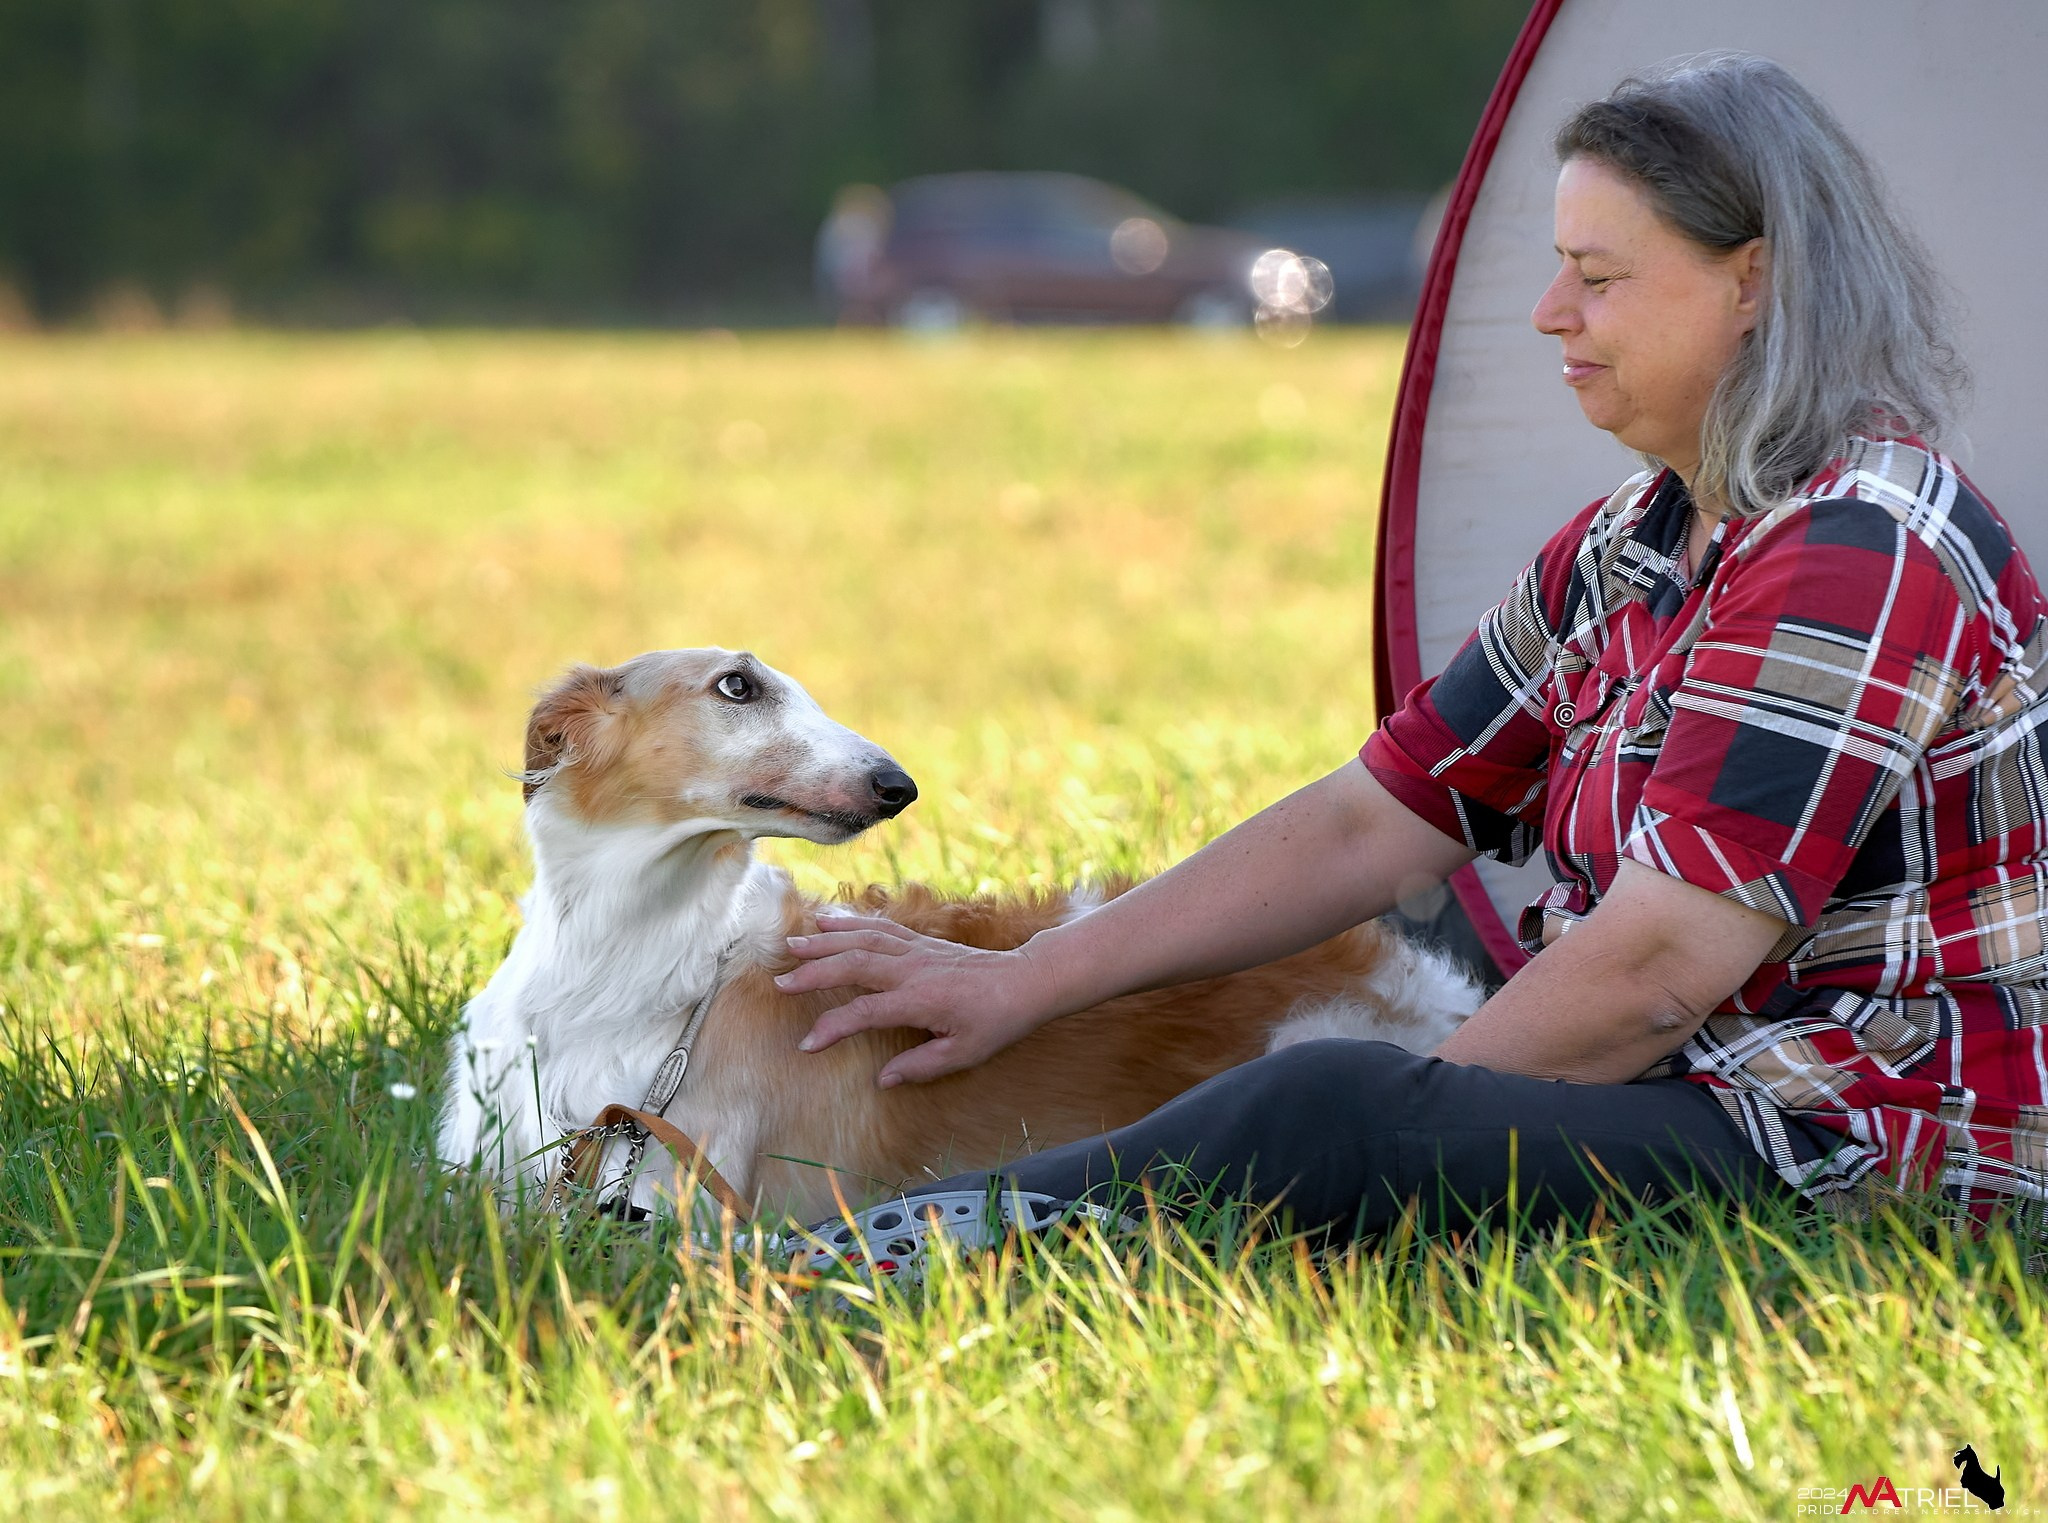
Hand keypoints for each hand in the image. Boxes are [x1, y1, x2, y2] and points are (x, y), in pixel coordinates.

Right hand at [777, 911, 1057, 1085]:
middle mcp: (914, 969)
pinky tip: (828, 921)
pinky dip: (851, 923)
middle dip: (815, 972)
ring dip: (826, 941)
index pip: (866, 1012)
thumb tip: (882, 1078)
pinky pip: (879, 927)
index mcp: (921, 1000)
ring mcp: (916, 950)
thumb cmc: (997, 1021)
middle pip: (855, 964)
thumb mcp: (964, 1054)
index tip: (807, 1044)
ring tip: (792, 944)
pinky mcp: (920, 941)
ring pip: (863, 939)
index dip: (833, 1027)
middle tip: (779, 981)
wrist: (1024, 981)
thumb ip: (920, 1066)